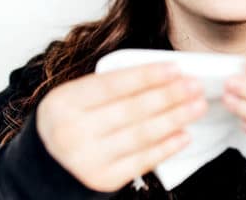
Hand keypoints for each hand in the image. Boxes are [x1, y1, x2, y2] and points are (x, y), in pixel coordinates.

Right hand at [36, 63, 207, 191]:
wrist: (48, 162)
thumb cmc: (72, 120)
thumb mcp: (77, 96)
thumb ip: (111, 85)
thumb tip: (165, 74)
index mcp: (65, 102)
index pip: (113, 84)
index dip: (147, 75)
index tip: (176, 67)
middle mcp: (72, 131)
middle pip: (132, 110)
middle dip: (170, 95)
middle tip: (195, 85)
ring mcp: (87, 159)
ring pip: (142, 135)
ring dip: (175, 118)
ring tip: (197, 105)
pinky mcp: (103, 179)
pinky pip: (142, 161)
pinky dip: (166, 146)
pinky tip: (184, 134)